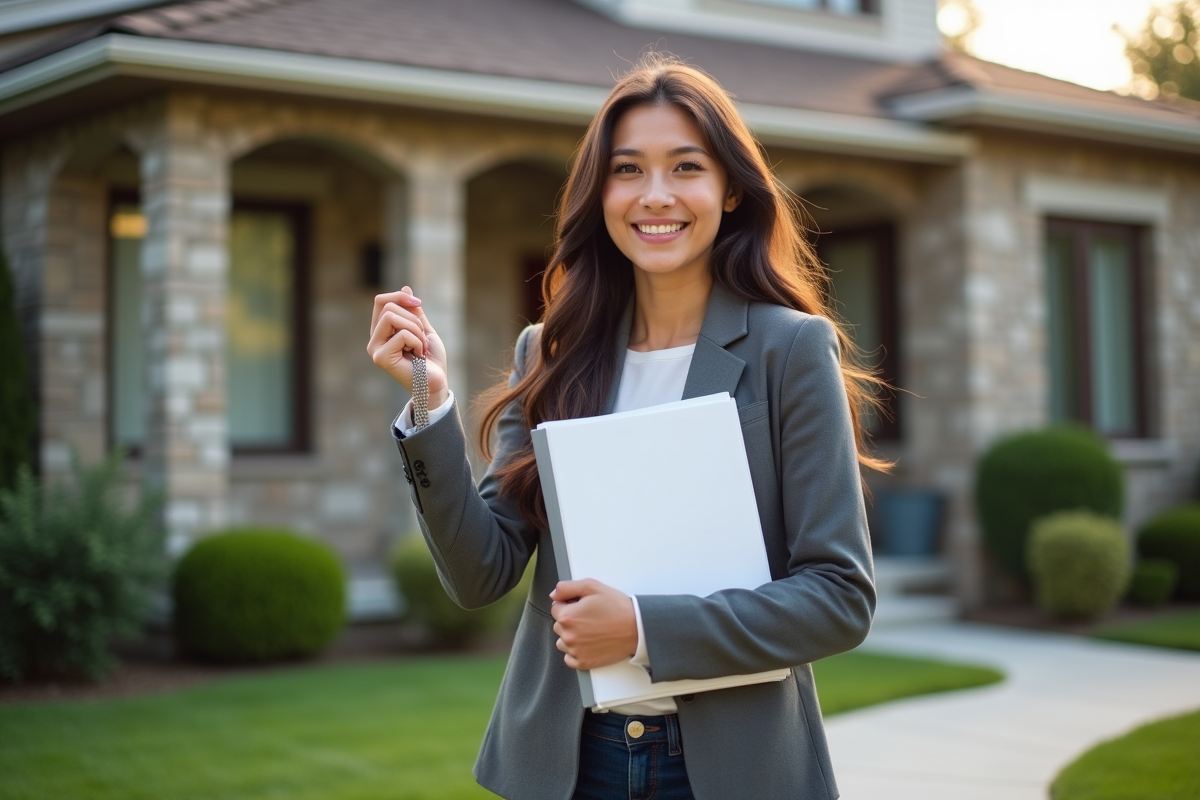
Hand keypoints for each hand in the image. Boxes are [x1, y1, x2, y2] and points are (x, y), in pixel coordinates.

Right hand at [367, 287, 449, 407]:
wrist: (437, 381)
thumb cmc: (430, 359)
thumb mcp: (423, 328)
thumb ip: (413, 311)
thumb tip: (405, 288)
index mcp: (382, 331)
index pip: (381, 301)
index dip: (401, 296)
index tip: (418, 303)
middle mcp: (374, 339)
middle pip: (387, 306)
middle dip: (413, 317)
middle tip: (421, 337)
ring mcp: (375, 349)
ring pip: (391, 316)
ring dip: (415, 329)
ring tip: (420, 347)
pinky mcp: (381, 358)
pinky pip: (402, 334)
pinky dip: (417, 341)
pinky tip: (418, 355)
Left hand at [550, 579, 637, 670]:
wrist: (637, 628)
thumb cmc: (617, 607)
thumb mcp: (592, 586)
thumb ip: (567, 588)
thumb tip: (553, 595)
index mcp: (567, 616)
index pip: (555, 608)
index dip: (569, 604)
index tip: (582, 605)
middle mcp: (568, 635)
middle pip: (559, 625)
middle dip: (570, 619)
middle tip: (590, 616)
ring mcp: (575, 651)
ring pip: (562, 642)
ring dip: (571, 636)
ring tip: (590, 630)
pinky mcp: (584, 662)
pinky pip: (569, 658)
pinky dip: (576, 652)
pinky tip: (589, 643)